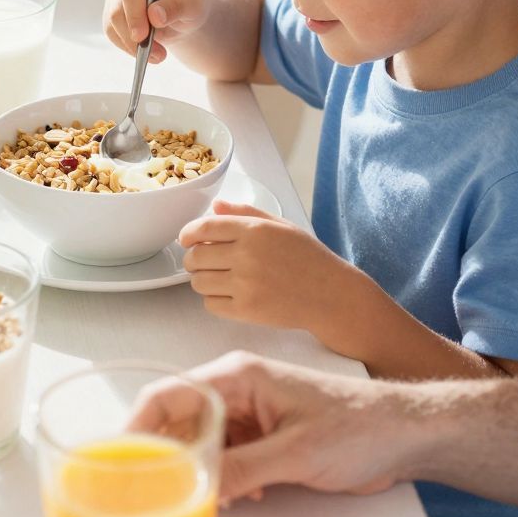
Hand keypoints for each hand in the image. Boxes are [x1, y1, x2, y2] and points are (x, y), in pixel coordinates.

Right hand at [104, 0, 208, 64]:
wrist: (183, 13)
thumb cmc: (190, 3)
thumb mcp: (194, 5)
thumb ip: (177, 7)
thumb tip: (154, 15)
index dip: (134, 15)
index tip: (143, 37)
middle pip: (117, 10)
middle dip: (134, 37)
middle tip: (158, 56)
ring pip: (111, 24)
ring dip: (132, 46)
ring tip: (158, 56)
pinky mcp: (112, 11)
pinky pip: (112, 33)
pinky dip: (127, 47)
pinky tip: (146, 53)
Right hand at [134, 349, 413, 501]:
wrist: (407, 435)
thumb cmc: (361, 426)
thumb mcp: (296, 454)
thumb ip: (240, 470)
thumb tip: (191, 492)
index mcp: (237, 377)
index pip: (165, 396)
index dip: (134, 429)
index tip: (114, 466)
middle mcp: (235, 393)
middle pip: (174, 424)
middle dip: (158, 459)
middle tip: (141, 498)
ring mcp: (249, 418)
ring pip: (197, 447)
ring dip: (191, 475)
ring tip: (179, 507)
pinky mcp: (263, 442)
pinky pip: (223, 462)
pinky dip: (219, 483)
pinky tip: (230, 504)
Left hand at [180, 203, 352, 334]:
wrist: (330, 294)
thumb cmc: (308, 258)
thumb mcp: (281, 225)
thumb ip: (246, 212)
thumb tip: (215, 206)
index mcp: (254, 229)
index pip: (202, 228)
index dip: (187, 234)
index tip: (186, 239)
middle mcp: (246, 255)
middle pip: (194, 257)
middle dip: (194, 259)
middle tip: (204, 262)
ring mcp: (245, 284)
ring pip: (198, 283)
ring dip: (203, 280)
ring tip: (219, 279)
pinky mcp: (246, 310)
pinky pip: (210, 305)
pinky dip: (214, 300)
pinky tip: (230, 294)